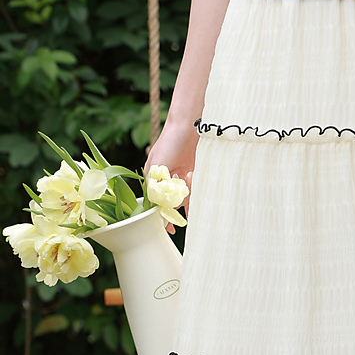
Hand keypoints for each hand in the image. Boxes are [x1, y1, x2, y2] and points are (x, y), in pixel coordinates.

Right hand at [144, 117, 198, 233]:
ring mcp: (182, 176)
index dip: (161, 216)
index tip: (168, 230)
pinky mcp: (195, 172)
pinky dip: (198, 195)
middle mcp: (167, 179)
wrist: (190, 124)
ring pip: (186, 197)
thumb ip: (155, 185)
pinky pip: (196, 189)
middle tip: (183, 206)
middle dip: (178, 206)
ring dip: (190, 196)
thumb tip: (156, 206)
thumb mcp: (157, 164)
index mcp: (154, 178)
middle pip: (173, 201)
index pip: (156, 202)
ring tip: (191, 179)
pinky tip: (200, 199)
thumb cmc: (170, 142)